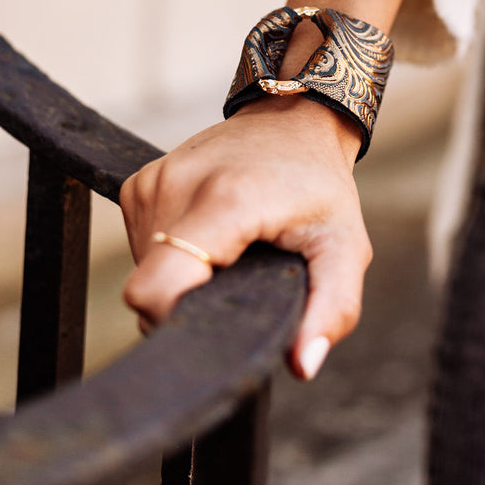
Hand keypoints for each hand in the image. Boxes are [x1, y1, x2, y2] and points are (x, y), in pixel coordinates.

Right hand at [120, 96, 370, 379]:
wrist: (293, 119)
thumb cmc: (319, 185)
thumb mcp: (344, 247)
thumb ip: (333, 308)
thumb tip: (303, 365)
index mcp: (225, 202)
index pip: (156, 289)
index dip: (175, 322)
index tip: (214, 317)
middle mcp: (177, 185)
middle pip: (152, 290)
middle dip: (192, 301)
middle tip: (241, 277)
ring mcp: (152, 180)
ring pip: (145, 271)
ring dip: (184, 278)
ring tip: (231, 253)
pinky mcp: (140, 182)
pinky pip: (143, 247)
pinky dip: (173, 255)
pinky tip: (212, 238)